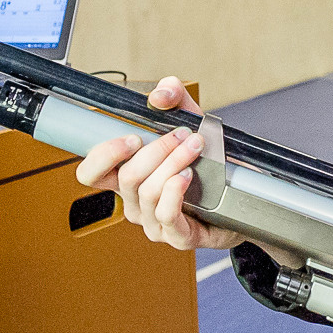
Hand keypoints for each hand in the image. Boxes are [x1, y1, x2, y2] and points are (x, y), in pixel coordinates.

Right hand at [76, 76, 238, 252]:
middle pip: (127, 177)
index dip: (103, 156)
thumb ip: (174, 96)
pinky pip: (166, 214)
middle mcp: (136, 203)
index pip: (91, 174)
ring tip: (195, 148)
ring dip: (174, 163)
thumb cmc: (209, 160)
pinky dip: (176, 190)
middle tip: (183, 134)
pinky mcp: (177, 236)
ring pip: (149, 192)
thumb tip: (159, 95)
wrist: (242, 192)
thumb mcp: (191, 119)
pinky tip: (188, 176)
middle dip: (157, 150)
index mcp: (127, 178)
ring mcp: (154, 223)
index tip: (132, 137)